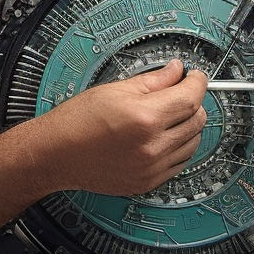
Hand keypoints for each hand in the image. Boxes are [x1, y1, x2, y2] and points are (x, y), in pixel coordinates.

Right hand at [30, 60, 206, 195]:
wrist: (56, 154)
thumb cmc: (77, 122)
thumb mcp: (115, 89)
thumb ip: (154, 80)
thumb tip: (176, 71)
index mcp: (144, 117)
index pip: (191, 97)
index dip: (197, 82)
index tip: (195, 77)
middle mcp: (151, 146)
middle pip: (197, 120)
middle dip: (193, 102)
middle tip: (179, 93)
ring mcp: (151, 168)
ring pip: (193, 143)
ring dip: (188, 126)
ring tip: (168, 117)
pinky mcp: (148, 182)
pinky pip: (180, 163)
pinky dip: (179, 147)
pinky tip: (163, 137)